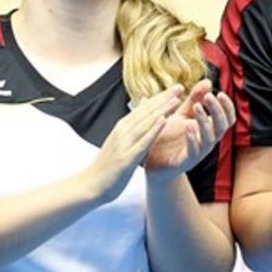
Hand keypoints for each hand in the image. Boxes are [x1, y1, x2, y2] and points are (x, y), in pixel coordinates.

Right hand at [90, 86, 182, 202]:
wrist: (91, 185)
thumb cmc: (107, 164)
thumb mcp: (119, 140)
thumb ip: (132, 123)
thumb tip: (142, 103)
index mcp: (122, 127)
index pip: (144, 108)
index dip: (161, 97)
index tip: (176, 87)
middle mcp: (122, 131)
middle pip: (146, 112)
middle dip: (164, 99)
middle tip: (180, 87)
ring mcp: (124, 143)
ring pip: (146, 123)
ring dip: (161, 110)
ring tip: (176, 100)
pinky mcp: (126, 158)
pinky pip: (143, 142)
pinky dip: (153, 130)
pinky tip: (164, 121)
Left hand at [145, 79, 235, 178]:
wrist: (152, 161)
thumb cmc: (169, 136)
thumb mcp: (181, 114)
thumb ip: (194, 99)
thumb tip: (208, 81)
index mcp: (208, 128)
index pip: (227, 118)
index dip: (227, 106)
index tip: (220, 92)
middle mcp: (207, 140)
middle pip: (223, 126)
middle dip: (218, 110)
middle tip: (209, 97)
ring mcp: (199, 152)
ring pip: (210, 138)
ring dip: (205, 121)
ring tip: (197, 107)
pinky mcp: (186, 162)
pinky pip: (194, 151)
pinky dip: (193, 139)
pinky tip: (188, 126)